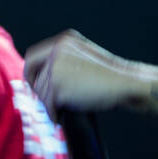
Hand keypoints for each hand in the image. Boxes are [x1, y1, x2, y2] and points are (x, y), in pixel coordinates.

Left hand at [23, 29, 140, 119]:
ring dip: (50, 104)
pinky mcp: (58, 84)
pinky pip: (47, 105)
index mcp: (64, 41)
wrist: (126, 84)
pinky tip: (61, 117)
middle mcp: (57, 50)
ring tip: (62, 110)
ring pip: (40, 92)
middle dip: (38, 91)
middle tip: (45, 102)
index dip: (30, 73)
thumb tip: (43, 79)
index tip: (34, 85)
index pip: (33, 56)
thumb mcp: (85, 58)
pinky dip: (53, 114)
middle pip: (33, 75)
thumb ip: (65, 62)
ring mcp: (56, 66)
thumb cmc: (110, 77)